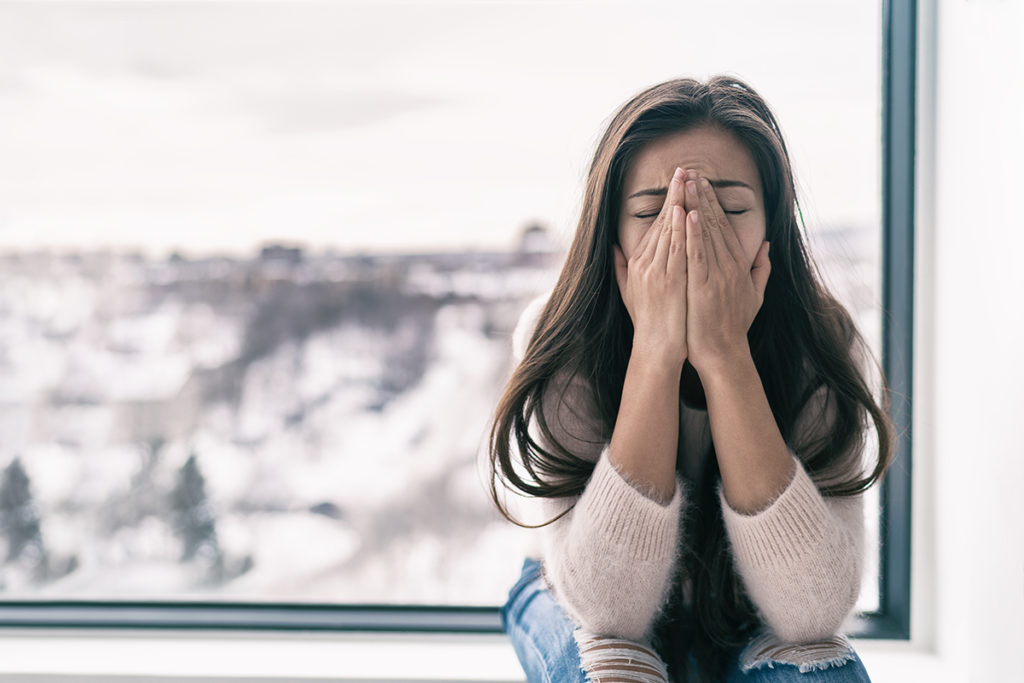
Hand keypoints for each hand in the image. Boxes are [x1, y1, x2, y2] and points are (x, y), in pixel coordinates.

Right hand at [613, 166, 690, 362]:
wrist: (656, 349)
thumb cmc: (649, 323)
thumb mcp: (629, 293)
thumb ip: (621, 268)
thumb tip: (614, 248)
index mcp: (638, 264)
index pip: (655, 227)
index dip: (666, 203)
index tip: (676, 183)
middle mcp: (644, 265)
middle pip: (662, 222)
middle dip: (673, 195)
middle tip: (683, 170)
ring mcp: (656, 272)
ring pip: (669, 231)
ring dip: (679, 204)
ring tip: (687, 181)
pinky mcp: (669, 282)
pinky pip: (677, 250)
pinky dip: (681, 230)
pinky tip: (686, 211)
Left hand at [684, 175, 770, 373]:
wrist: (724, 353)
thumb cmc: (733, 327)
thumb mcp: (754, 295)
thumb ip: (761, 270)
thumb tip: (766, 246)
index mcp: (738, 265)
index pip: (724, 226)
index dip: (713, 202)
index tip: (703, 182)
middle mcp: (729, 266)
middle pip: (715, 223)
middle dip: (703, 196)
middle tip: (692, 171)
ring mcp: (717, 276)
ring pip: (706, 234)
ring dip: (696, 206)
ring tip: (687, 182)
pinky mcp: (704, 287)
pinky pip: (698, 255)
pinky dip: (693, 234)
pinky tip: (688, 215)